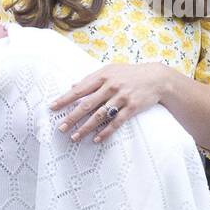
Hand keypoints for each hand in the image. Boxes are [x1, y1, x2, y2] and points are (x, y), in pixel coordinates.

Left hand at [48, 62, 173, 143]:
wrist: (157, 78)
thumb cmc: (131, 74)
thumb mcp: (111, 70)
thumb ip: (92, 78)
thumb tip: (73, 85)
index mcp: (103, 76)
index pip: (80, 89)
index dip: (65, 99)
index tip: (52, 107)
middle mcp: (111, 86)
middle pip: (87, 104)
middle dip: (72, 117)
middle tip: (61, 128)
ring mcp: (122, 97)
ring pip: (100, 115)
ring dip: (86, 128)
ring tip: (75, 137)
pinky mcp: (132, 107)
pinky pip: (116, 122)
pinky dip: (106, 132)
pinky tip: (97, 139)